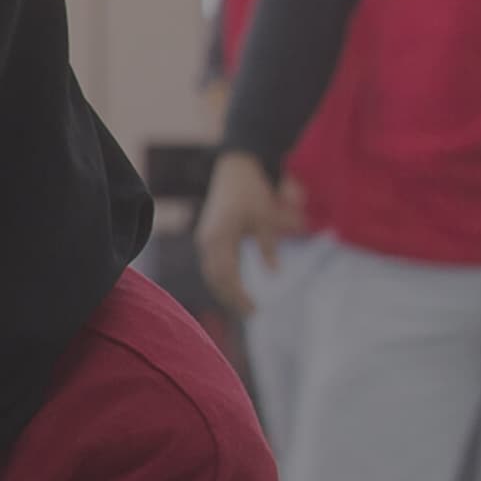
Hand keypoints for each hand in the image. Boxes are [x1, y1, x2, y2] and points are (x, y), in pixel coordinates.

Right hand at [192, 152, 309, 317]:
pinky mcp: (208, 236)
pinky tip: (235, 286)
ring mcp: (205, 238)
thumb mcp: (266, 218)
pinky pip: (212, 263)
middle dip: (231, 297)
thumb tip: (275, 273)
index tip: (254, 309)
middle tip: (251, 312)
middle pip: (215, 278)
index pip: (226, 275)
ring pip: (211, 272)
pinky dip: (222, 278)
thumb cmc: (252, 191)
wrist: (235, 168)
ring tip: (243, 303)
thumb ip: (269, 245)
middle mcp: (207, 240)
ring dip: (225, 290)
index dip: (238, 295)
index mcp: (220, 237)